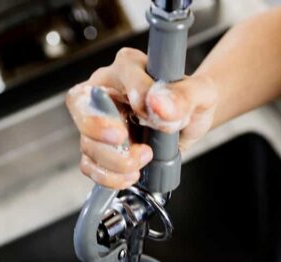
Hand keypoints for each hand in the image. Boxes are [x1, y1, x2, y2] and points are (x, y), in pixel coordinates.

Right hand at [65, 47, 217, 188]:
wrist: (191, 122)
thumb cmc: (191, 100)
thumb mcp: (199, 94)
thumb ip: (183, 96)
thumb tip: (160, 104)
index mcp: (129, 66)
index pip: (121, 74)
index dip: (136, 94)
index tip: (153, 112)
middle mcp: (107, 90)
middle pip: (81, 104)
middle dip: (99, 127)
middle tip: (123, 138)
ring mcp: (99, 121)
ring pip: (88, 142)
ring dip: (116, 159)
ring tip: (145, 158)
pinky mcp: (101, 148)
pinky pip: (90, 164)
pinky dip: (109, 176)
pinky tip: (132, 175)